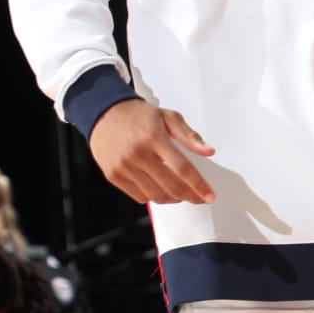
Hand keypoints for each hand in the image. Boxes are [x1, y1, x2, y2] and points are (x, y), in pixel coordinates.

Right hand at [91, 97, 215, 204]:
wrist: (104, 114)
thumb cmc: (138, 116)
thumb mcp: (167, 117)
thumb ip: (189, 135)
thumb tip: (209, 151)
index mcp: (153, 137)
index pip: (182, 168)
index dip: (199, 186)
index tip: (209, 196)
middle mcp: (137, 153)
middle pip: (171, 186)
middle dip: (190, 196)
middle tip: (199, 197)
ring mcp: (123, 167)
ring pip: (156, 195)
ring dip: (174, 198)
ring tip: (181, 193)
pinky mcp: (113, 176)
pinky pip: (140, 197)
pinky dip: (154, 197)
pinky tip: (161, 189)